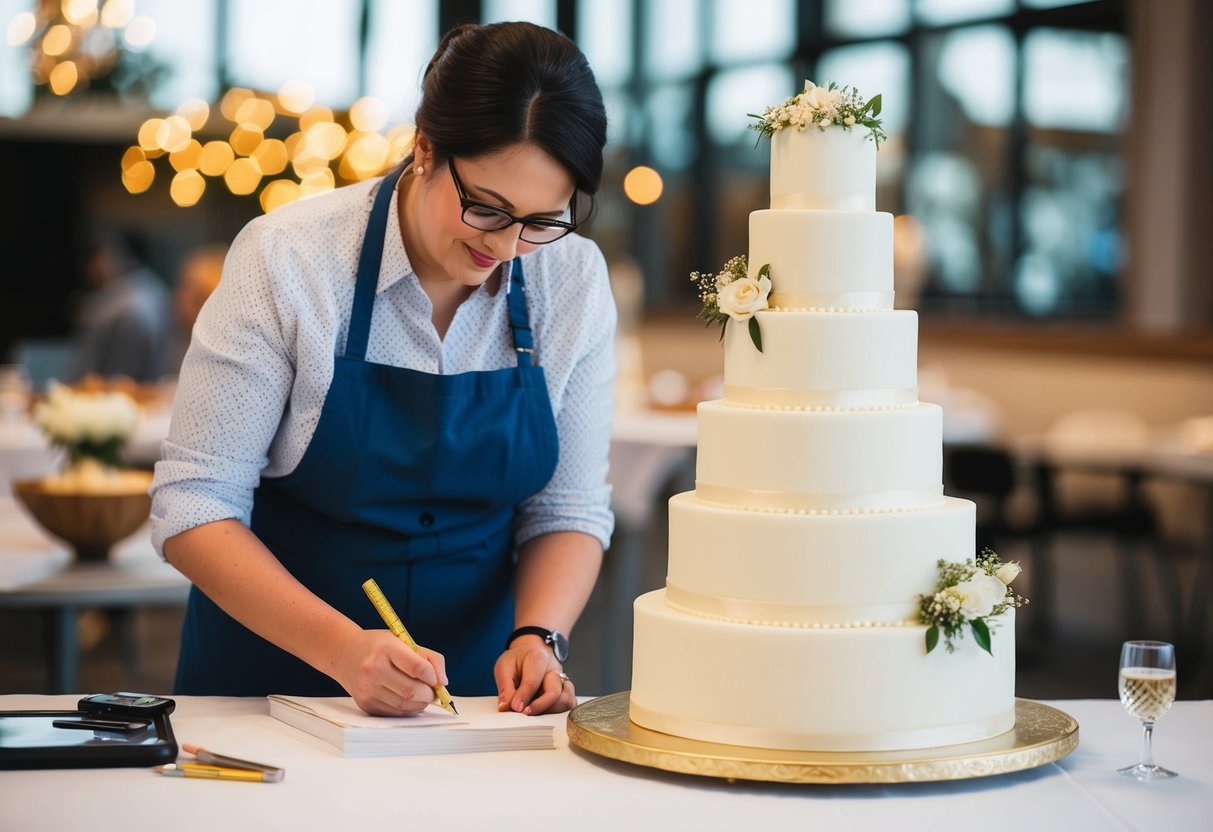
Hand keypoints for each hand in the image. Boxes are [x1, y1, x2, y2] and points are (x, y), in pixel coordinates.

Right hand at [334, 629, 448, 716]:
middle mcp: (373, 669)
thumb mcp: (403, 640)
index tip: (436, 679)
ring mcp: (368, 689)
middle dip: (429, 694)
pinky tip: (408, 699)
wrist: (345, 653)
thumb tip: (443, 682)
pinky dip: (408, 708)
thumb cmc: (379, 646)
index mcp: (386, 649)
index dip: (432, 676)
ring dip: (420, 703)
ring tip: (422, 694)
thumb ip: (429, 658)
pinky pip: (395, 712)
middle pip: (412, 690)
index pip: (417, 668)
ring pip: (405, 705)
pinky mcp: (366, 704)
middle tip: (433, 691)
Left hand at [493, 636, 575, 714]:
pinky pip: (569, 704)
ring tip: (533, 710)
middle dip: (539, 707)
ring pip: (566, 701)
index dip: (523, 697)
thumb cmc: (519, 659)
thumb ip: (505, 688)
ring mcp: (563, 681)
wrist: (532, 651)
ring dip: (549, 710)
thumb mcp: (505, 666)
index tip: (514, 708)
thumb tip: (505, 707)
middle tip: (523, 712)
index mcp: (538, 658)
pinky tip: (544, 710)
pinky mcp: (566, 690)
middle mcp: (554, 670)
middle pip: (554, 693)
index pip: (532, 682)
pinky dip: (558, 711)